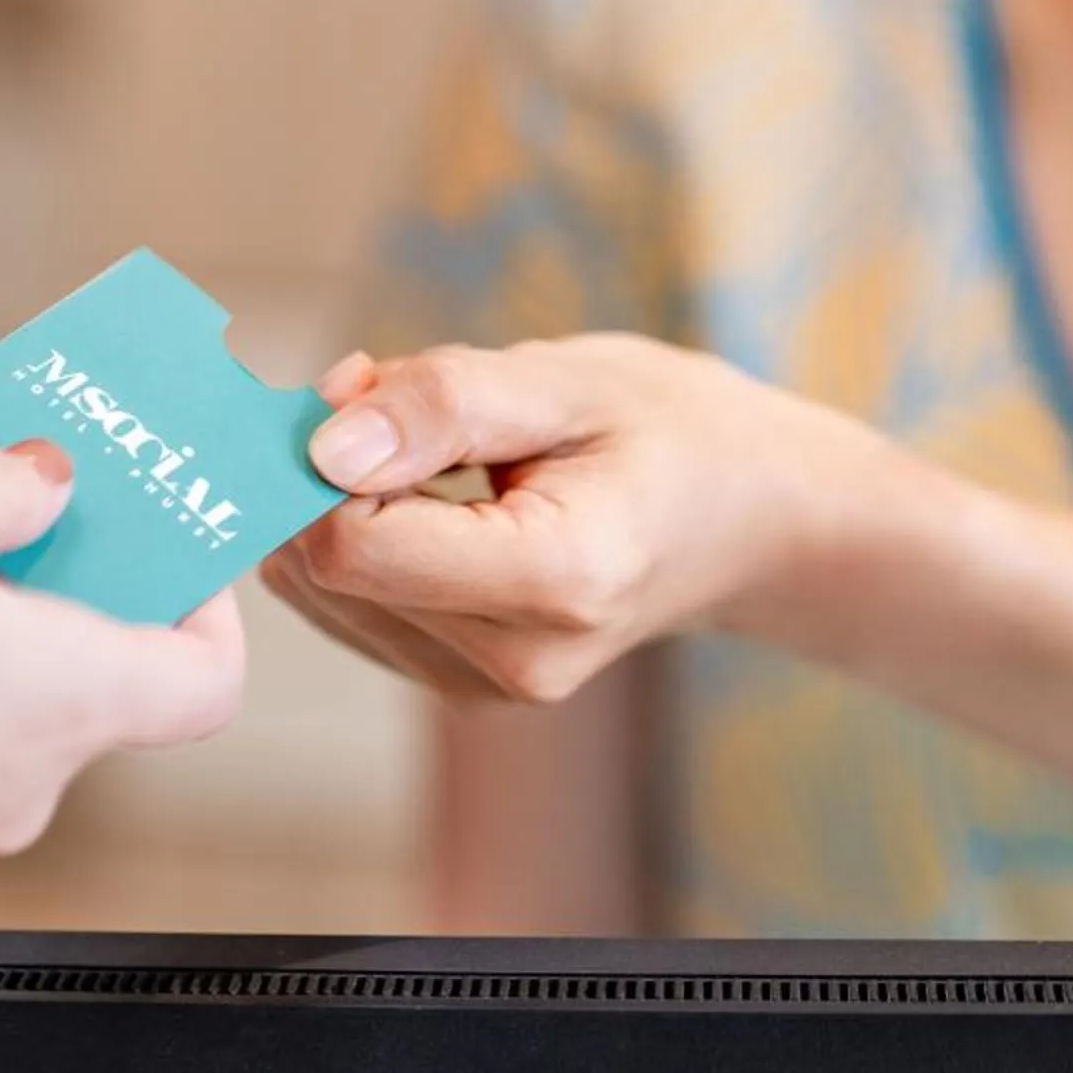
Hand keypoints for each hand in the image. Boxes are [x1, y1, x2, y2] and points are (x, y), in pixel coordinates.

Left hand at [261, 335, 876, 704]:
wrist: (749, 517)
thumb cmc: (668, 431)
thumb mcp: (568, 381)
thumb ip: (445, 405)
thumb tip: (322, 446)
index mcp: (556, 583)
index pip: (354, 546)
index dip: (323, 458)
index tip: (362, 386)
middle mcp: (517, 663)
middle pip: (331, 572)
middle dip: (329, 474)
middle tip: (397, 397)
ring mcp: (489, 690)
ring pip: (327, 593)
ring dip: (345, 503)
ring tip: (441, 445)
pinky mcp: (464, 686)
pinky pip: (352, 608)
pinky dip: (366, 536)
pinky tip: (437, 492)